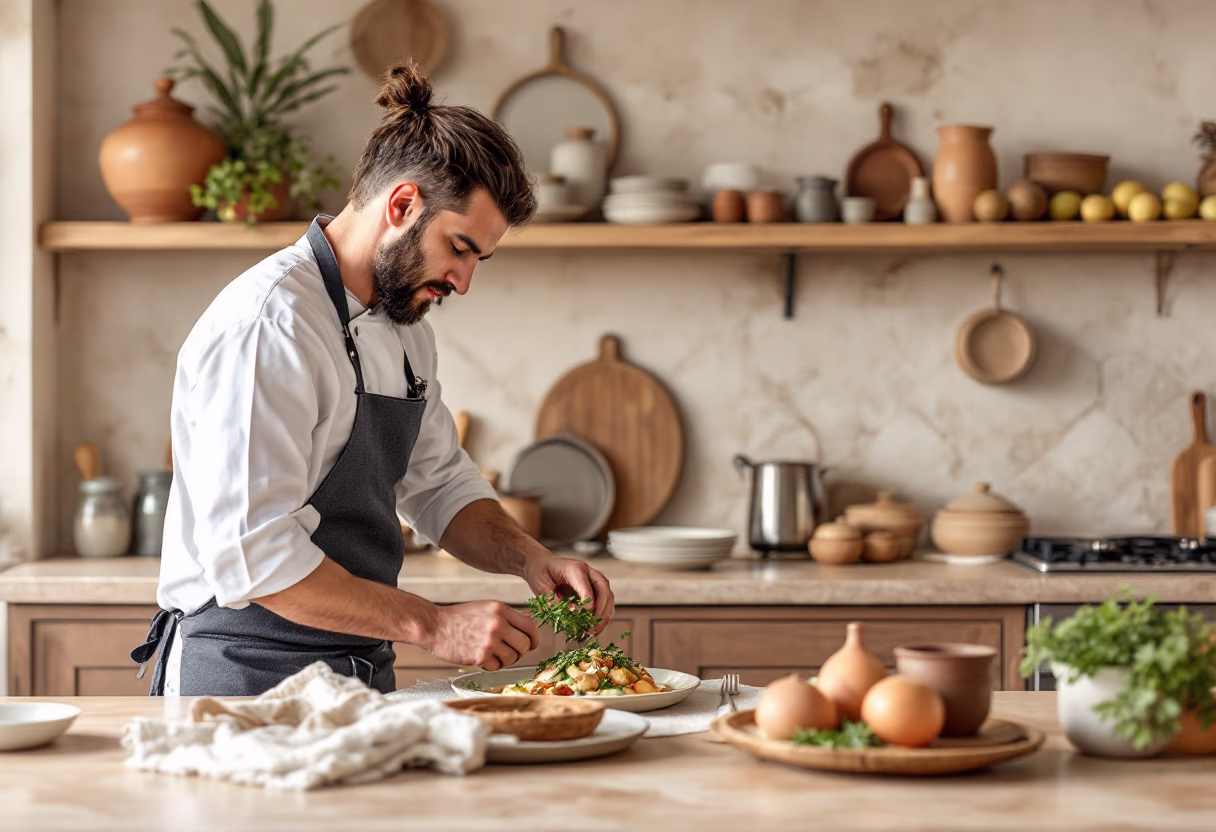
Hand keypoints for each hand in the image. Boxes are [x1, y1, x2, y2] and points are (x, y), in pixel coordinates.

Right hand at [420, 601, 538, 670]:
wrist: (435, 625)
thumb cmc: (460, 617)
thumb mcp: (486, 608)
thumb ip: (506, 617)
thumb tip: (528, 627)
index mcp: (501, 609)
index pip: (530, 626)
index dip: (534, 639)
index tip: (532, 645)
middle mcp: (498, 624)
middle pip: (524, 645)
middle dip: (520, 652)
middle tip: (508, 652)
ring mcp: (489, 640)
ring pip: (512, 658)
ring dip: (505, 660)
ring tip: (493, 655)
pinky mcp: (480, 656)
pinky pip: (497, 667)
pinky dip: (492, 666)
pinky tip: (482, 659)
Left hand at [523, 554, 614, 634]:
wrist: (542, 565)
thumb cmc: (541, 572)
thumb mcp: (540, 583)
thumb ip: (551, 597)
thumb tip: (566, 612)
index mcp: (574, 569)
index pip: (586, 583)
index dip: (588, 598)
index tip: (586, 612)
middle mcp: (588, 573)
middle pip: (603, 588)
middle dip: (602, 608)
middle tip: (594, 625)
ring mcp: (593, 582)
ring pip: (607, 596)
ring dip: (604, 615)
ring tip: (595, 631)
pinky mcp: (593, 591)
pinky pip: (603, 603)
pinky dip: (601, 616)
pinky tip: (594, 629)